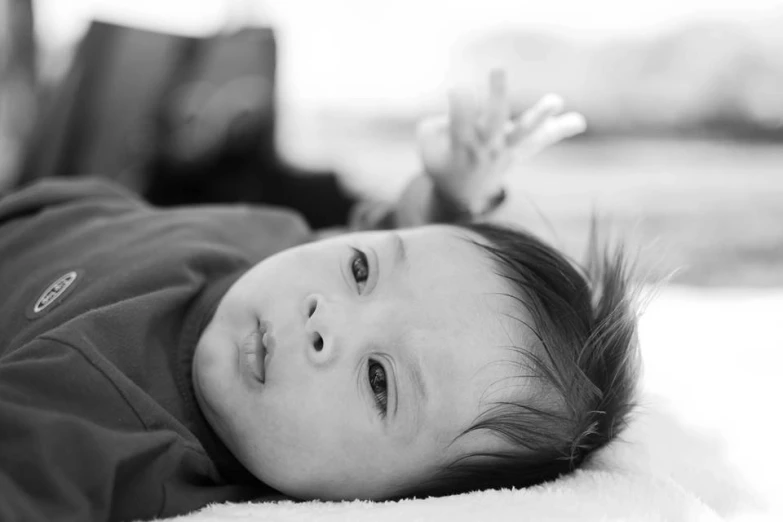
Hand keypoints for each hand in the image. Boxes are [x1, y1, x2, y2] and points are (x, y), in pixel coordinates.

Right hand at [416, 69, 585, 213]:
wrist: (461, 193)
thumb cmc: (440, 157)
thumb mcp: (428, 141)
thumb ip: (439, 121)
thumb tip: (460, 104)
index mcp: (460, 146)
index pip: (459, 123)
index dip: (458, 106)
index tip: (457, 88)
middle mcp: (485, 148)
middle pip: (492, 120)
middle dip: (496, 94)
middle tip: (498, 67)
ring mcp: (505, 150)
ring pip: (522, 133)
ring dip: (539, 116)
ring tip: (556, 100)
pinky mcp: (519, 151)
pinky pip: (540, 140)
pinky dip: (559, 130)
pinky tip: (580, 121)